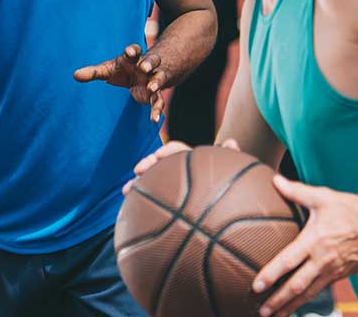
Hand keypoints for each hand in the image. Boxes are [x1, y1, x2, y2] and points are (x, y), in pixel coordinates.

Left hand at [73, 44, 169, 120]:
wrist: (139, 76)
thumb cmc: (121, 69)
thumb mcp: (106, 70)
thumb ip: (93, 72)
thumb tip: (75, 75)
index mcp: (133, 57)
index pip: (135, 50)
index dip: (133, 50)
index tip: (130, 52)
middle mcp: (146, 66)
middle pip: (152, 60)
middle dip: (149, 63)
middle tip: (143, 67)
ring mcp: (153, 79)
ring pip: (159, 78)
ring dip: (156, 82)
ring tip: (152, 88)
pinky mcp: (155, 94)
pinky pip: (159, 100)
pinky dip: (157, 110)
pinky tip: (154, 119)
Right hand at [122, 138, 240, 193]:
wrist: (226, 216)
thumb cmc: (231, 193)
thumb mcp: (231, 174)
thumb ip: (230, 159)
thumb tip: (231, 141)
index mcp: (193, 161)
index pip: (176, 149)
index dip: (166, 151)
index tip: (158, 156)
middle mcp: (179, 170)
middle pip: (158, 163)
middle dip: (147, 164)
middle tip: (138, 170)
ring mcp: (170, 184)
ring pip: (150, 180)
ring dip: (137, 182)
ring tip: (126, 190)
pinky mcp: (164, 200)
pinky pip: (149, 197)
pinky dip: (137, 198)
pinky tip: (129, 204)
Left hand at [253, 176, 357, 316]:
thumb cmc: (352, 209)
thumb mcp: (323, 197)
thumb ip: (296, 191)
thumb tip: (276, 180)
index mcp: (314, 241)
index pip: (288, 261)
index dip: (271, 275)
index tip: (257, 286)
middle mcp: (323, 260)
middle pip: (296, 286)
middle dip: (278, 301)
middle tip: (262, 311)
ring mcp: (334, 270)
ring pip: (310, 293)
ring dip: (292, 306)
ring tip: (277, 316)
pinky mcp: (343, 274)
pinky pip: (323, 289)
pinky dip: (309, 298)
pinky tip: (300, 304)